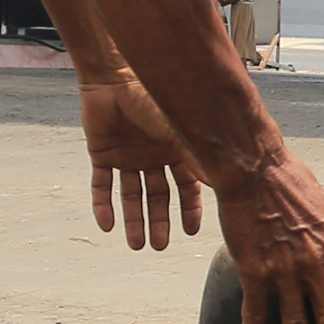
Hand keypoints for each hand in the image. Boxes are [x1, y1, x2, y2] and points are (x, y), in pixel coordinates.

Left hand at [78, 76, 206, 249]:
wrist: (112, 77)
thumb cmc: (150, 97)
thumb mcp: (177, 131)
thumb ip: (196, 157)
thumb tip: (222, 184)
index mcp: (174, 150)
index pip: (185, 186)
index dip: (188, 209)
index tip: (189, 231)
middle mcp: (152, 156)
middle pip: (158, 196)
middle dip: (159, 222)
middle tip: (160, 246)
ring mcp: (127, 157)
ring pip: (131, 195)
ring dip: (133, 220)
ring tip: (137, 245)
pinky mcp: (101, 155)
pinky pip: (101, 186)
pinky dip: (103, 206)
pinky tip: (107, 226)